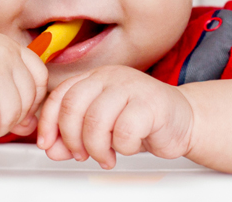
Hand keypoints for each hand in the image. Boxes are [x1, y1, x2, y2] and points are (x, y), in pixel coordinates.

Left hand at [35, 65, 193, 168]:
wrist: (183, 120)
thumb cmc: (141, 122)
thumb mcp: (101, 130)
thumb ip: (74, 137)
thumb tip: (51, 148)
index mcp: (95, 78)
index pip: (59, 95)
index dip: (48, 122)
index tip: (47, 144)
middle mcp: (111, 77)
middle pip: (73, 106)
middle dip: (72, 138)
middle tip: (81, 154)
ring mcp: (131, 86)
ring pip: (95, 120)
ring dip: (96, 147)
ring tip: (106, 156)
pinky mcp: (151, 102)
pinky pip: (124, 131)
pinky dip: (123, 148)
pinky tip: (129, 147)